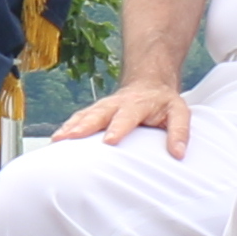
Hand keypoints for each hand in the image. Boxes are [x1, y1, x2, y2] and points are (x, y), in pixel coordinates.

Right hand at [55, 79, 195, 157]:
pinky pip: (80, 117)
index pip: (127, 117)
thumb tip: (178, 154)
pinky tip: (56, 138)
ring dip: (70, 126)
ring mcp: (104, 106)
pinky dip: (68, 126)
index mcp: (138, 104)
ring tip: (57, 140)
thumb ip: (180, 131)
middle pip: (98, 114)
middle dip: (83, 126)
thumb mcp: (179, 112)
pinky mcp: (96, 111)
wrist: (149, 82)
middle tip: (70, 138)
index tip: (108, 141)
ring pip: (85, 115)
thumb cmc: (163, 101)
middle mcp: (117, 104)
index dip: (117, 128)